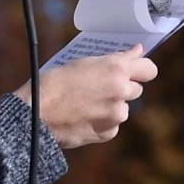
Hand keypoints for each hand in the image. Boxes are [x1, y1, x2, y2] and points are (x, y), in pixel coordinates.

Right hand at [14, 43, 157, 148]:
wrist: (35, 115)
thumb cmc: (53, 83)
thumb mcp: (81, 63)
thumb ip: (113, 59)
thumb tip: (137, 51)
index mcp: (115, 69)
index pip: (149, 69)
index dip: (141, 69)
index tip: (133, 70)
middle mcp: (121, 91)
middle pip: (136, 88)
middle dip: (122, 87)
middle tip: (99, 87)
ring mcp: (117, 114)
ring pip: (123, 108)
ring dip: (111, 105)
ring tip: (85, 104)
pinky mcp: (109, 132)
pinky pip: (112, 124)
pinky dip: (102, 121)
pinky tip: (82, 116)